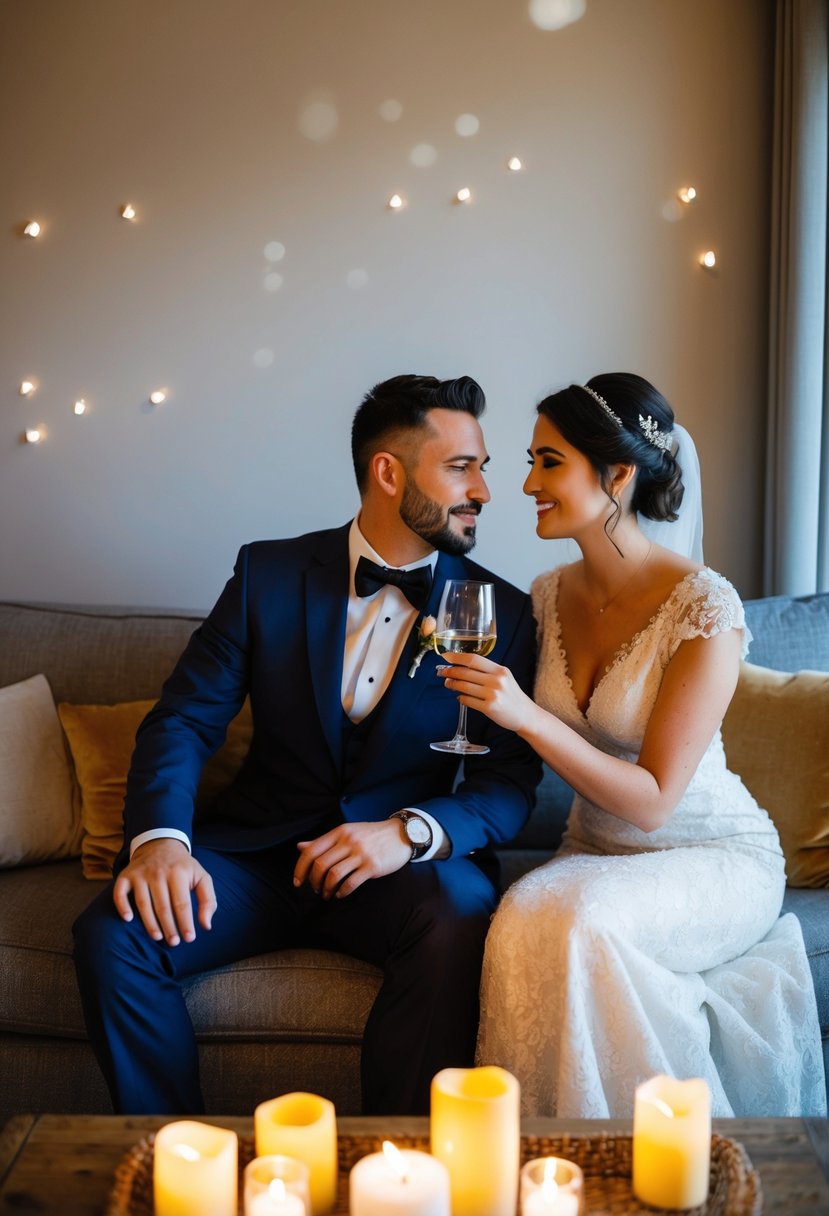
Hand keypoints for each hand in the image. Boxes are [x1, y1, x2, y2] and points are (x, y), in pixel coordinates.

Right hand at [112, 838, 216, 946]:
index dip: (186, 923)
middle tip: (174, 942)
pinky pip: (120, 893)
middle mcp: (158, 873)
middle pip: (163, 906)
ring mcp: (140, 874)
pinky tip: (128, 919)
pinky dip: (122, 906)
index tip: (189, 938)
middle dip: (169, 927)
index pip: (182, 903)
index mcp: (178, 873)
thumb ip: (208, 900)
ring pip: (143, 903)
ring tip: (158, 937)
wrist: (160, 844)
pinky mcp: (125, 876)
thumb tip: (206, 925)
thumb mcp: (201, 877)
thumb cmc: (183, 867)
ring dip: (150, 923)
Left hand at [293, 820, 410, 898]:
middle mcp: (348, 841)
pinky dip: (341, 892)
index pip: (311, 851)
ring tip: (326, 894)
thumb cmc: (371, 835)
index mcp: (339, 832)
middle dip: (313, 881)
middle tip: (315, 889)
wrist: (401, 834)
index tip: (298, 881)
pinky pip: (350, 883)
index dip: (300, 868)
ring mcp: (360, 854)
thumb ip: (323, 841)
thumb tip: (300, 847)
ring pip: (333, 875)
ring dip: (326, 889)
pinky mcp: (372, 866)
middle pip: (320, 865)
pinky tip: (340, 894)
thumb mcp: (346, 833)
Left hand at [437, 652, 535, 733]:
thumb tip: (462, 666)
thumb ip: (487, 671)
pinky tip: (459, 697)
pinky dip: (460, 698)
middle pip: (466, 672)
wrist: (526, 715)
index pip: (474, 659)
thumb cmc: (512, 696)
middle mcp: (497, 681)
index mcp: (500, 670)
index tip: (446, 657)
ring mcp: (493, 694)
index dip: (457, 657)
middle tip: (441, 672)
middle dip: (450, 671)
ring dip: (452, 684)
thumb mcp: (505, 678)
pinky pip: (467, 700)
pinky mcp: (489, 708)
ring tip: (448, 683)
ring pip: (464, 686)